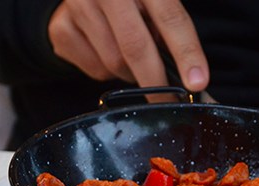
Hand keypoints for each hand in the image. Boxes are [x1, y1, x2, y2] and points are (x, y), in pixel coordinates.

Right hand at [48, 0, 208, 92]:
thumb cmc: (131, 0)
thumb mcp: (154, 0)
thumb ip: (169, 27)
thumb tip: (194, 79)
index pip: (170, 18)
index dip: (186, 53)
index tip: (197, 83)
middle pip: (136, 47)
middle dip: (157, 82)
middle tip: (171, 102)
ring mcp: (78, 7)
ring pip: (115, 63)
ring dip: (132, 73)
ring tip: (133, 58)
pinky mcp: (61, 30)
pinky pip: (95, 69)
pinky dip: (108, 71)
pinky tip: (107, 50)